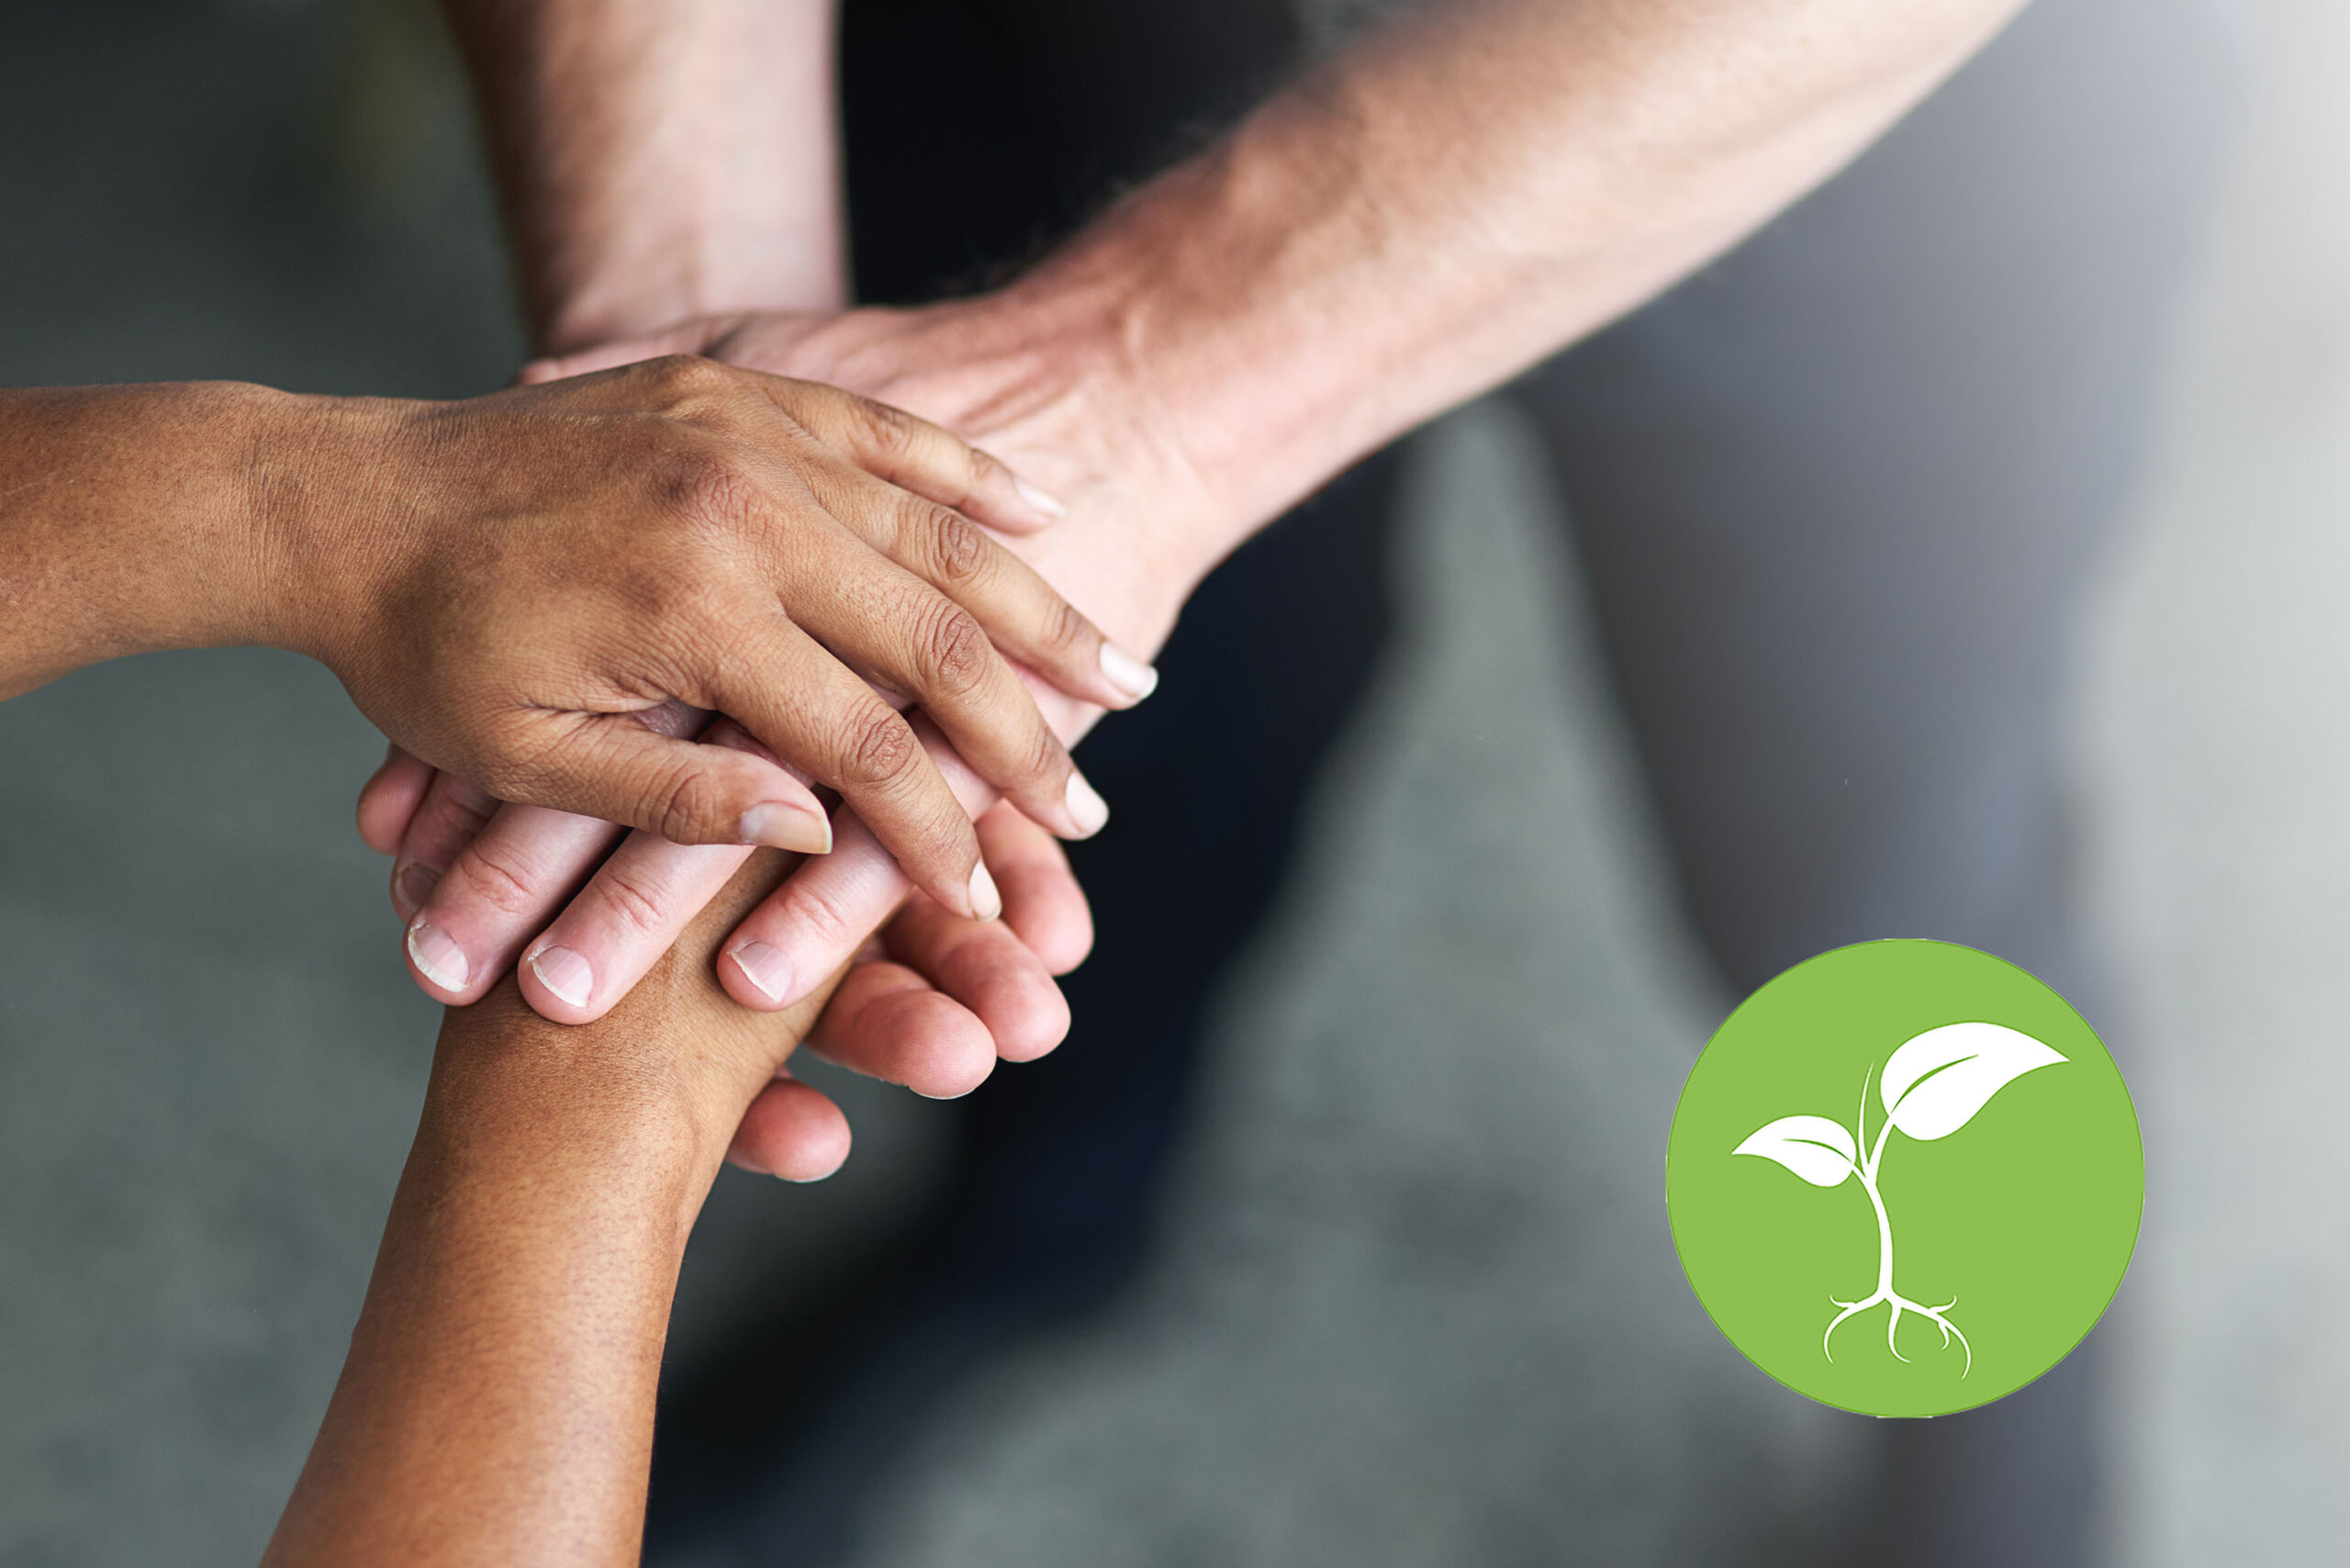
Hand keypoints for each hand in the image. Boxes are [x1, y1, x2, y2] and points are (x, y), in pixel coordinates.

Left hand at [306, 355, 1155, 924]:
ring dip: (1041, 607)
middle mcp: (742, 508)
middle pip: (937, 634)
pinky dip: (972, 476)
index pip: (863, 747)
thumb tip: (821, 830)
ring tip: (1125, 672)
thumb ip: (680, 799)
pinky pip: (888, 431)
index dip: (939, 836)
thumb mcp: (526, 749)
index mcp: (692, 612)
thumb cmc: (420, 644)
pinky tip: (1045, 512)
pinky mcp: (745, 389)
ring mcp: (751, 434)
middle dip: (1030, 730)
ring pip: (940, 527)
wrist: (341, 488)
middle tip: (1095, 802)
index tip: (995, 899)